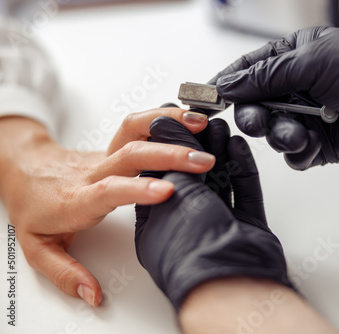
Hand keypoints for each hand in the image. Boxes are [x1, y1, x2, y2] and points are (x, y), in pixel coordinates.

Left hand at [0, 108, 213, 305]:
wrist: (27, 171)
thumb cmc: (34, 205)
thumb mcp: (38, 247)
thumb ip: (65, 272)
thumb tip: (92, 293)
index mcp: (78, 198)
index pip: (108, 189)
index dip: (138, 189)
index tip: (167, 191)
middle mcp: (94, 171)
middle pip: (131, 153)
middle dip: (169, 155)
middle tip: (202, 162)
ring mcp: (105, 154)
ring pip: (135, 128)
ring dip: (168, 122)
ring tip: (199, 123)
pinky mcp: (115, 146)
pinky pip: (139, 126)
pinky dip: (165, 117)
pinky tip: (187, 117)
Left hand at [135, 116, 292, 310]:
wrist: (229, 288)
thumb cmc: (191, 253)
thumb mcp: (171, 200)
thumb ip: (171, 166)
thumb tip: (165, 135)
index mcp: (152, 224)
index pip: (150, 180)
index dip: (162, 150)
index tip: (173, 130)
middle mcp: (181, 224)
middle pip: (184, 176)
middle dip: (189, 146)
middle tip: (196, 121)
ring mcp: (214, 224)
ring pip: (214, 180)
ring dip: (215, 152)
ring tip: (216, 126)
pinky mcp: (241, 225)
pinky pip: (241, 192)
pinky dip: (240, 168)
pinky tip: (236, 146)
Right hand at [211, 26, 338, 168]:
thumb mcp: (315, 61)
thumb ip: (266, 74)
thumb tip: (227, 83)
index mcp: (295, 56)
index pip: (249, 70)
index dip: (226, 85)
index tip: (204, 99)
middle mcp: (299, 87)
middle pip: (255, 105)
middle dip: (254, 115)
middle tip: (258, 120)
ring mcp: (309, 116)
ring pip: (272, 132)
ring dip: (280, 134)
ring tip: (299, 132)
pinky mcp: (321, 144)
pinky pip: (294, 154)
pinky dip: (298, 152)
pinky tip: (313, 144)